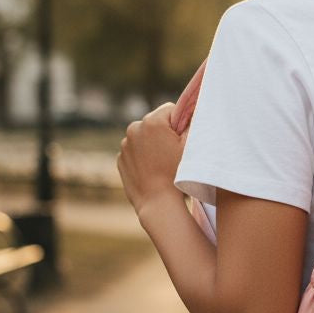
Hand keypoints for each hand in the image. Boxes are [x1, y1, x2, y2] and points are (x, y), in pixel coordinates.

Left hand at [117, 102, 187, 217]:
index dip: (181, 123)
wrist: (158, 203)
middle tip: (174, 153)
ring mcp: (125, 144)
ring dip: (153, 143)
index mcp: (152, 121)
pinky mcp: (120, 158)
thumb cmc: (178, 173)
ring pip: (145, 136)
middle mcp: (134, 128)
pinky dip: (143, 156)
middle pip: (156, 122)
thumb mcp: (191, 145)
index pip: (172, 109)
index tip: (183, 140)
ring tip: (163, 163)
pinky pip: (135, 150)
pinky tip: (152, 170)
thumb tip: (191, 111)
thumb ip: (192, 122)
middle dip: (165, 132)